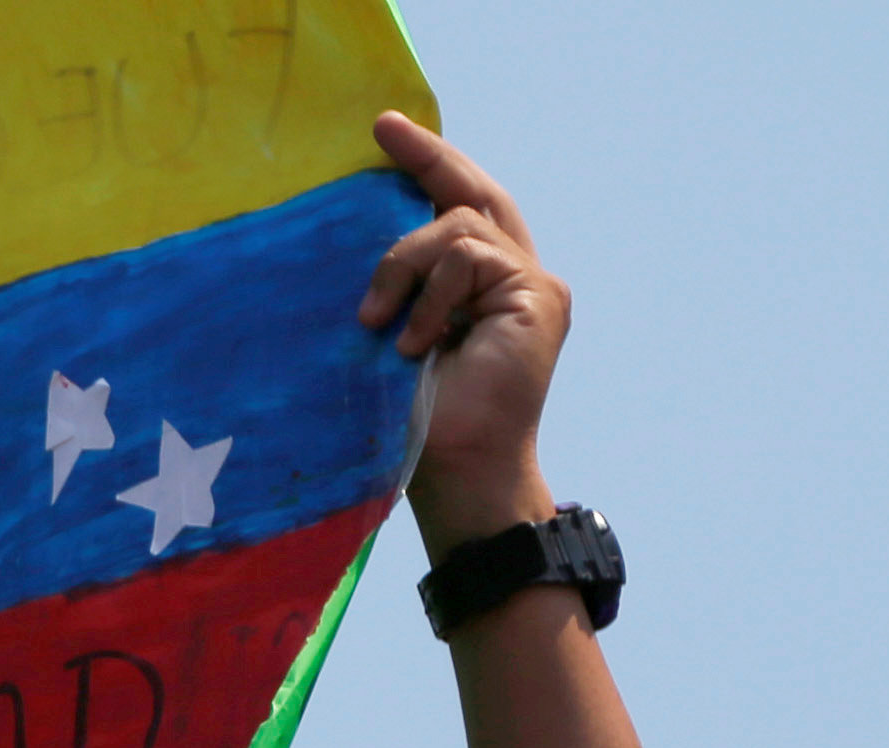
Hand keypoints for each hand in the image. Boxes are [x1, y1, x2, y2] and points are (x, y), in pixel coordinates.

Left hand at [361, 113, 565, 555]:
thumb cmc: (413, 425)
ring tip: (380, 328)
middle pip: (475, 194)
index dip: (429, 167)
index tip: (384, 134)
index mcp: (479, 291)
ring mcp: (532, 285)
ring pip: (457, 224)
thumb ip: (396, 293)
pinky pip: (469, 256)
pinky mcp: (538, 294)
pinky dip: (431, 295)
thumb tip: (350, 250)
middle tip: (383, 129)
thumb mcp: (390, 341)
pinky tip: (416, 343)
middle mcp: (514, 279)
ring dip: (404, 268)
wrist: (457, 475)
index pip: (458, 210)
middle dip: (429, 157)